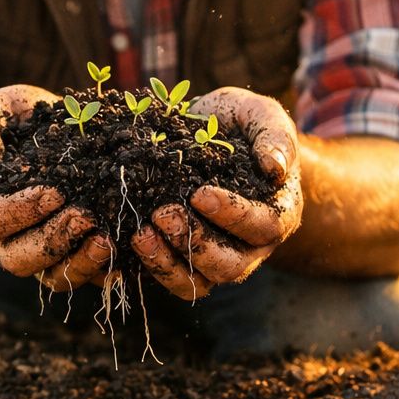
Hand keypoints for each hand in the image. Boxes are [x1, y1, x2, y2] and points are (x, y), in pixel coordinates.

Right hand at [0, 85, 116, 288]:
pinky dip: (105, 269)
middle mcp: (1, 238)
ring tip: (108, 239)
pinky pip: (84, 275)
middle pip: (18, 259)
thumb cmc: (7, 121)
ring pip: (52, 277)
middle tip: (86, 215)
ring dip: (80, 263)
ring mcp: (35, 250)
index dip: (20, 212)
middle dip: (54, 240)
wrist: (33, 134)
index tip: (54, 192)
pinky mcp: (68, 254)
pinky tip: (126, 249)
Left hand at [132, 87, 303, 300]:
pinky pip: (168, 277)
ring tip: (140, 233)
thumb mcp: (261, 116)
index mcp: (277, 213)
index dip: (233, 215)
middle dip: (195, 243)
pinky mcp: (184, 261)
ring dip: (167, 262)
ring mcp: (216, 258)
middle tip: (162, 213)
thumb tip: (274, 167)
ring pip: (198, 282)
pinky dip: (146, 266)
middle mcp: (250, 246)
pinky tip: (121, 242)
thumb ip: (274, 135)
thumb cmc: (242, 126)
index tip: (200, 193)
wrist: (214, 135)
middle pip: (230, 266)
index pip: (263, 226)